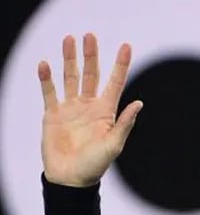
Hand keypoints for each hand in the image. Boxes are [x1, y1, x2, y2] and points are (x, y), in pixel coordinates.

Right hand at [38, 33, 142, 186]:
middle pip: (90, 74)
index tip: (127, 46)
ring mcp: (70, 108)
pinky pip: (49, 92)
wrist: (70, 178)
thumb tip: (139, 103)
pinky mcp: (52, 115)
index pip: (115, 82)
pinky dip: (46, 78)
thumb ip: (125, 123)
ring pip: (69, 78)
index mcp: (106, 112)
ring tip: (69, 39)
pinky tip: (45, 64)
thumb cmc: (95, 165)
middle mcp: (88, 106)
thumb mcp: (113, 144)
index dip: (121, 64)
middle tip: (90, 35)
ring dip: (69, 59)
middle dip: (91, 55)